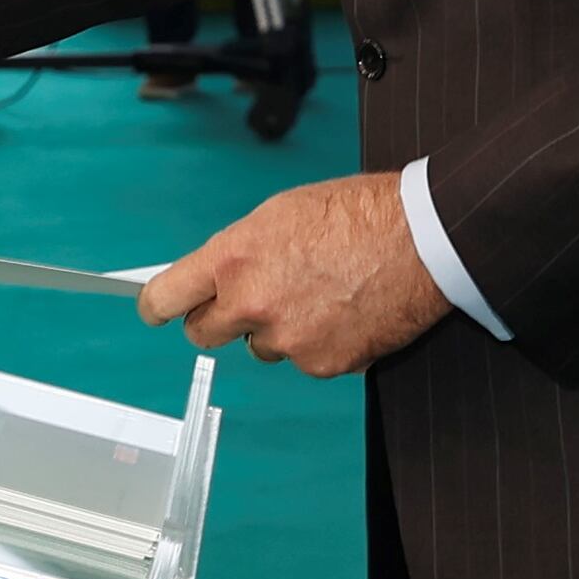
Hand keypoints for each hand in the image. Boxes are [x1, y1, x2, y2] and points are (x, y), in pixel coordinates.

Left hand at [134, 170, 447, 376]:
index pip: (167, 297)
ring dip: (278, 329)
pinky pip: (305, 359)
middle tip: (249, 301)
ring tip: (319, 293)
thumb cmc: (358, 215)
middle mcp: (252, 303)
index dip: (158, 305)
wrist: (421, 240)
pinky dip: (319, 342)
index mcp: (234, 258)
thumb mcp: (280, 214)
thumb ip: (240, 250)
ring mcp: (287, 340)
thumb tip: (218, 274)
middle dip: (219, 319)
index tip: (158, 309)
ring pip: (262, 346)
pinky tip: (344, 312)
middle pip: (204, 333)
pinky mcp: (322, 364)